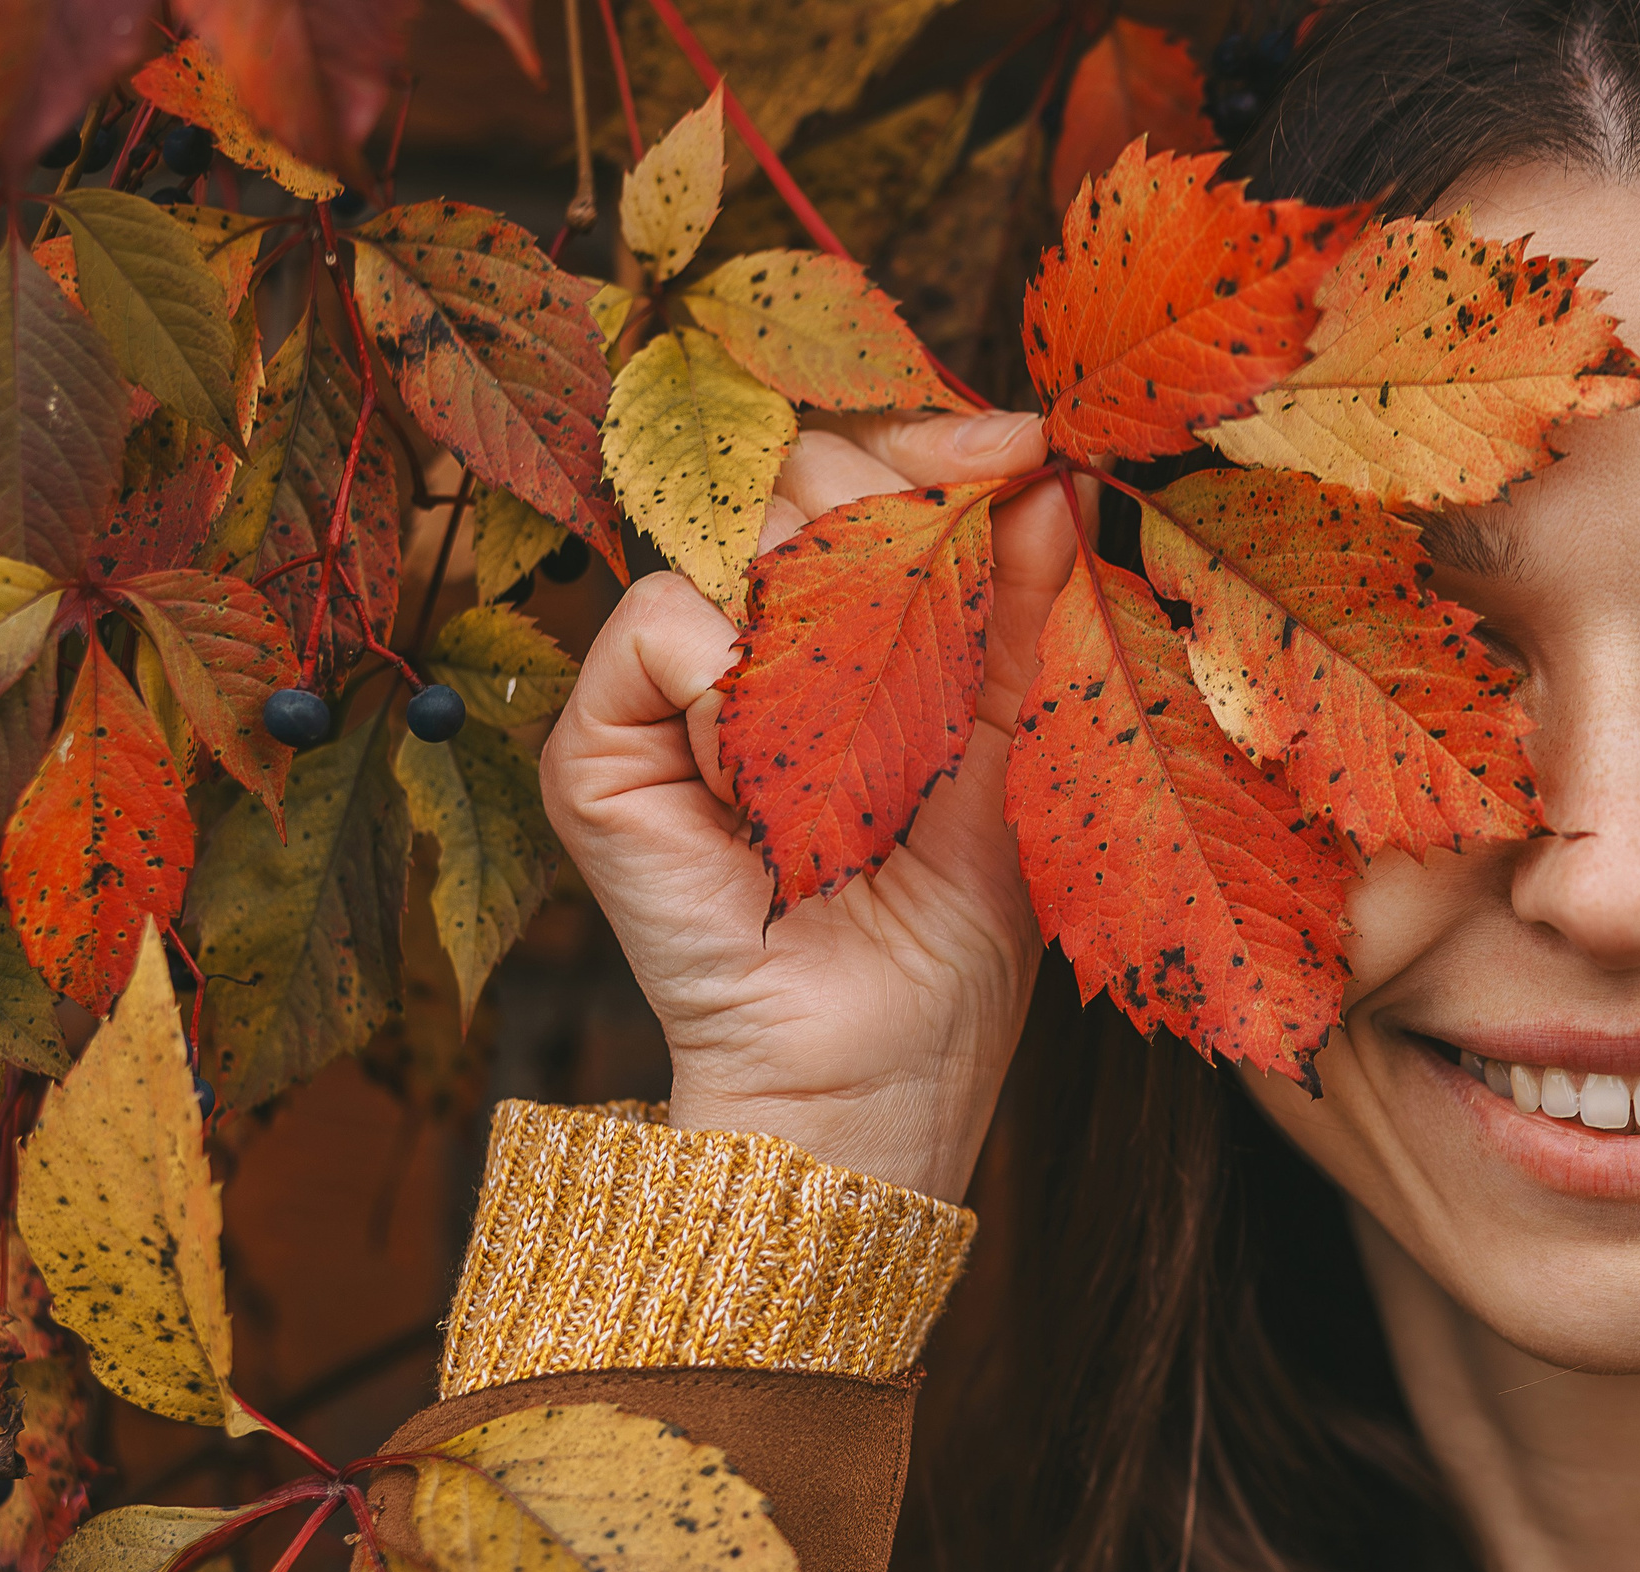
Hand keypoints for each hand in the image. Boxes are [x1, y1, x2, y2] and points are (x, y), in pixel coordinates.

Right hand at [539, 411, 1078, 1199]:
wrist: (882, 1057)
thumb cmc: (954, 918)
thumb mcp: (1014, 732)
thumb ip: (1022, 597)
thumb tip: (1042, 461)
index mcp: (840, 621)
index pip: (862, 472)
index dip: (932, 445)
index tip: (1027, 446)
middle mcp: (743, 633)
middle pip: (796, 477)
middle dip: (891, 525)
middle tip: (944, 628)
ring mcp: (661, 684)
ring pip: (733, 537)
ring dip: (829, 631)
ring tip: (864, 751)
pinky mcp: (596, 741)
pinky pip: (664, 623)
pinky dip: (735, 696)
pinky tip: (768, 791)